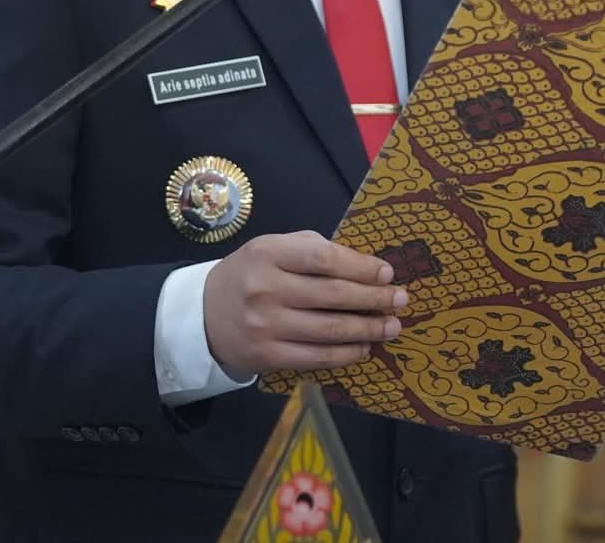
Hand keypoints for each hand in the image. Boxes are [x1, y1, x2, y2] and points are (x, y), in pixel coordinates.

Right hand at [202, 231, 407, 378]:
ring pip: (329, 330)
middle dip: (373, 298)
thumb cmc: (249, 275)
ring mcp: (265, 325)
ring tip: (392, 326)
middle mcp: (265, 289)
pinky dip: (345, 353)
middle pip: (332, 295)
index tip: (387, 273)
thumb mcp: (272, 248)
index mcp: (268, 253)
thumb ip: (311, 249)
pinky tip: (364, 347)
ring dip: (367, 329)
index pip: (324, 258)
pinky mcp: (267, 356)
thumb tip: (363, 264)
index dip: (360, 266)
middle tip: (401, 299)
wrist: (203, 316)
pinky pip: (316, 357)